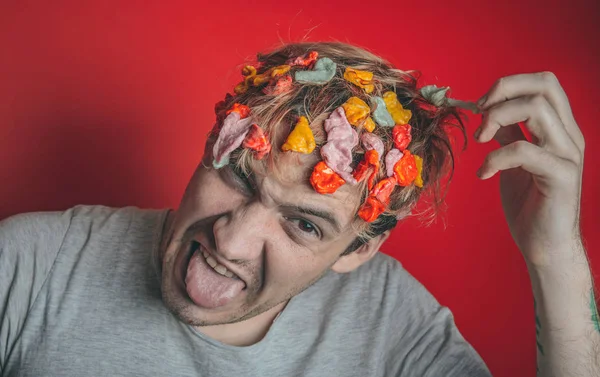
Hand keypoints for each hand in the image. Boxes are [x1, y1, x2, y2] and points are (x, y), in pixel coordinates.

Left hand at [474, 72, 584, 267]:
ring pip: (536, 108)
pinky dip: (495, 157)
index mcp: (561, 130)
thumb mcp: (514, 162)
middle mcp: (569, 137)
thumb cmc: (531, 205)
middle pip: (545, 85)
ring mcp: (568, 155)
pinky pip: (524, 150)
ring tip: (480, 140)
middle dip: (503, 91)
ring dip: (497, 118)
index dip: (510, 85)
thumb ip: (510, 135)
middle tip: (479, 115)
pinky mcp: (560, 176)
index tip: (482, 105)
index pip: (545, 83)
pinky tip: (484, 173)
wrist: (545, 246)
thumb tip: (490, 113)